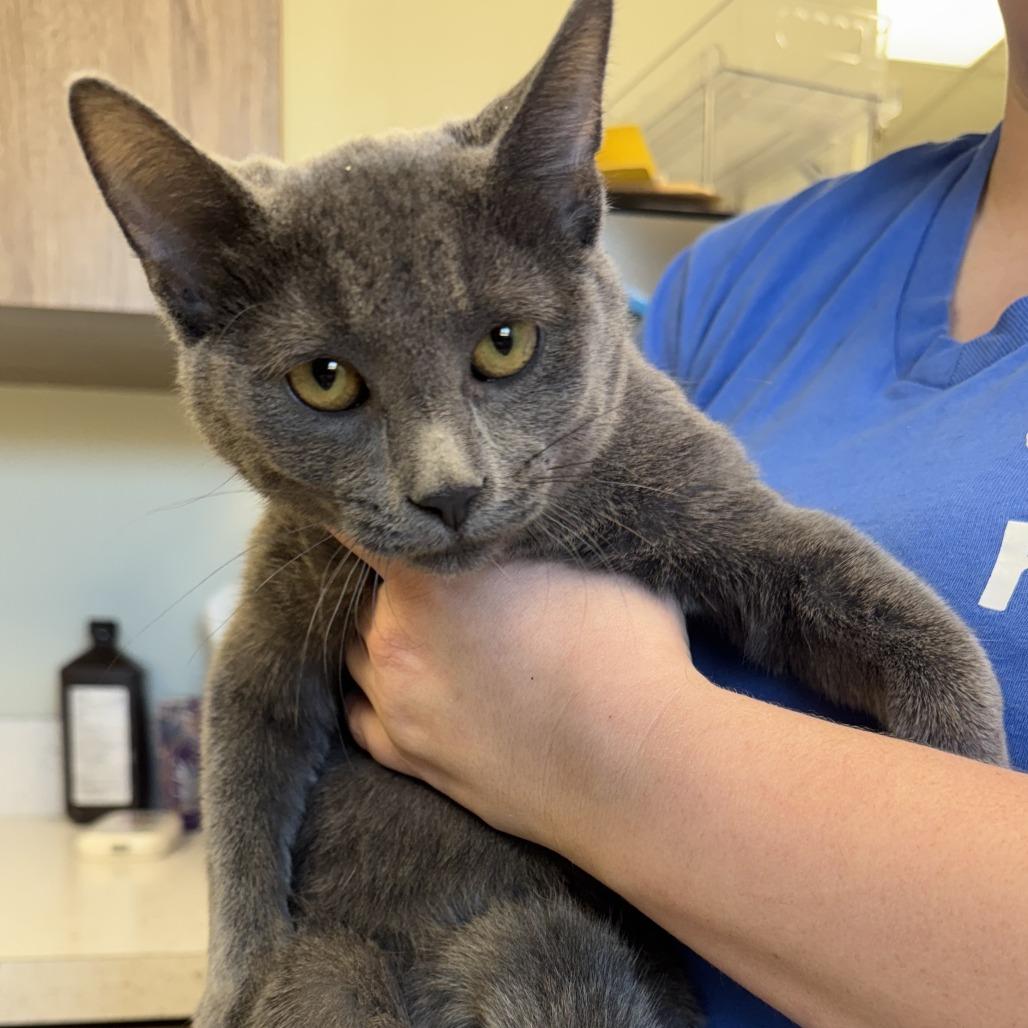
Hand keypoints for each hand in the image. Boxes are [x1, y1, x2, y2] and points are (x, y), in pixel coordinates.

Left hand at [340, 542, 702, 850]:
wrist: (638, 770)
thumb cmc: (622, 657)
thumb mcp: (582, 563)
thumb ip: (521, 541)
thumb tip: (514, 523)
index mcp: (429, 583)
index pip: (368, 532)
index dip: (384, 516)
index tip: (400, 510)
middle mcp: (397, 642)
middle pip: (367, 594)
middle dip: (399, 582)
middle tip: (444, 580)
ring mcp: (397, 706)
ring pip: (361, 652)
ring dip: (387, 636)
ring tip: (433, 631)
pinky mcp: (410, 760)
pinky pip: (362, 715)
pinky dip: (376, 693)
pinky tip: (406, 682)